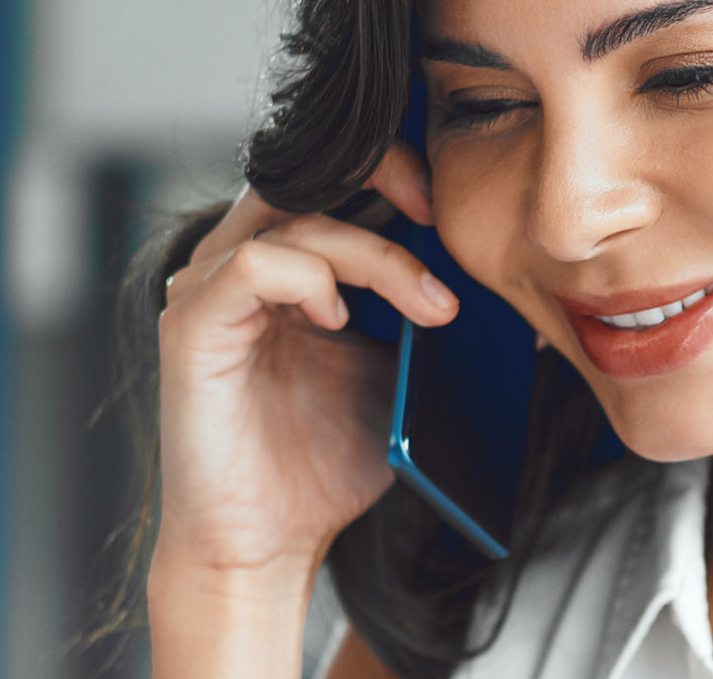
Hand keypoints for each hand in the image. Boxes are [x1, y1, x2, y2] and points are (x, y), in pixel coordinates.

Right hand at [151, 144, 459, 581]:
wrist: (264, 546)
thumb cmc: (323, 466)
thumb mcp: (402, 377)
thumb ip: (433, 321)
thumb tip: (520, 294)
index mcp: (288, 264)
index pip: (332, 174)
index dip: (392, 166)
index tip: (453, 202)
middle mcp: (238, 263)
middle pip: (306, 170)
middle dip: (383, 173)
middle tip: (441, 212)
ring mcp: (208, 290)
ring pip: (294, 217)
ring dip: (377, 253)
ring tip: (433, 309)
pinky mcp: (191, 328)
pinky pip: (254, 264)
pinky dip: (311, 277)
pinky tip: (339, 319)